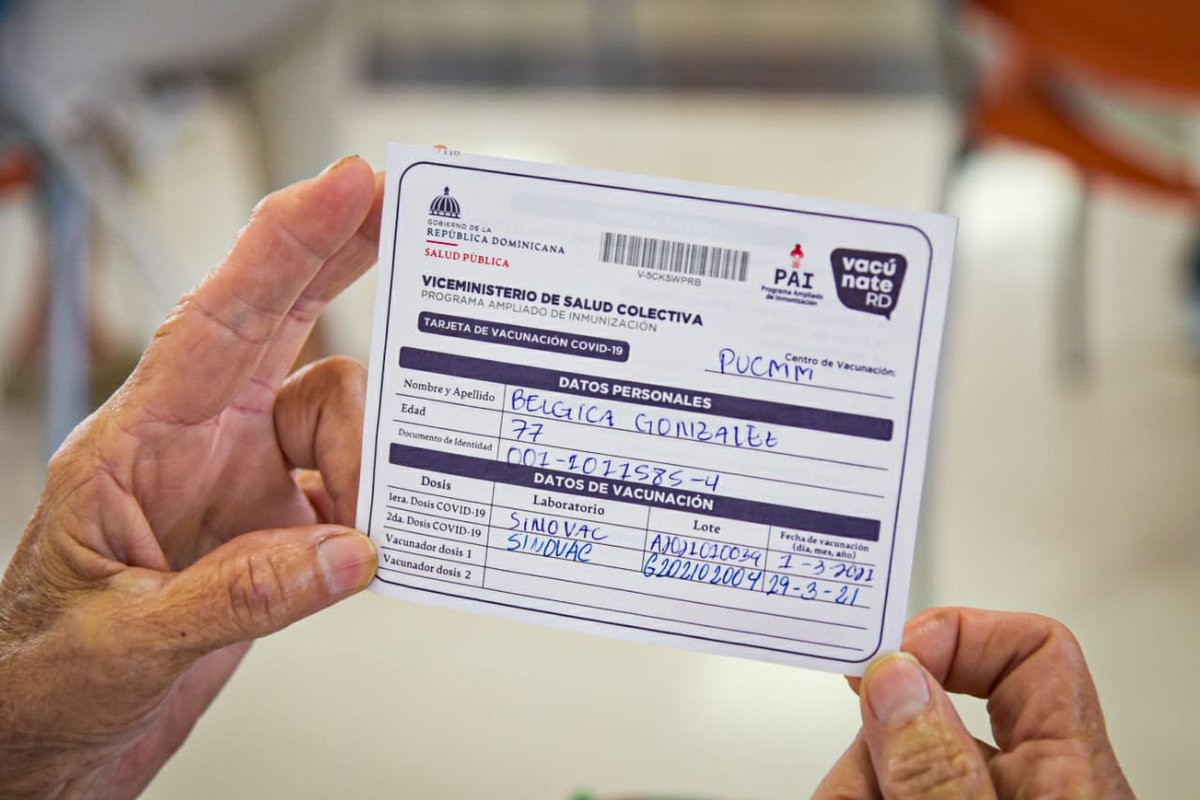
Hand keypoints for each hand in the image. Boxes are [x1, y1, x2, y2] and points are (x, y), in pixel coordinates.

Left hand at [0, 156, 384, 797]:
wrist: (49, 737)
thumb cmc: (45, 674)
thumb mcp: (125, 640)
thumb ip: (243, 594)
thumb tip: (347, 552)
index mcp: (138, 441)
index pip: (218, 322)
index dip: (284, 244)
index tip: (346, 185)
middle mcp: (196, 443)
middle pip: (281, 320)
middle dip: (341, 254)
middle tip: (401, 205)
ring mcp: (239, 479)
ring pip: (337, 415)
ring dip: (369, 457)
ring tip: (362, 520)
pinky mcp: (274, 522)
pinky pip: (350, 484)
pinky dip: (375, 508)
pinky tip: (365, 545)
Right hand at [814, 607, 1133, 798]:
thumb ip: (938, 767)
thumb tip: (896, 678)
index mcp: (1067, 777)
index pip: (1034, 650)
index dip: (958, 634)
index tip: (892, 658)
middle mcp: (1023, 788)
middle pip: (930, 706)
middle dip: (872, 733)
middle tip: (852, 776)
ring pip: (890, 753)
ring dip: (850, 780)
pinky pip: (878, 788)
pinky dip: (850, 795)